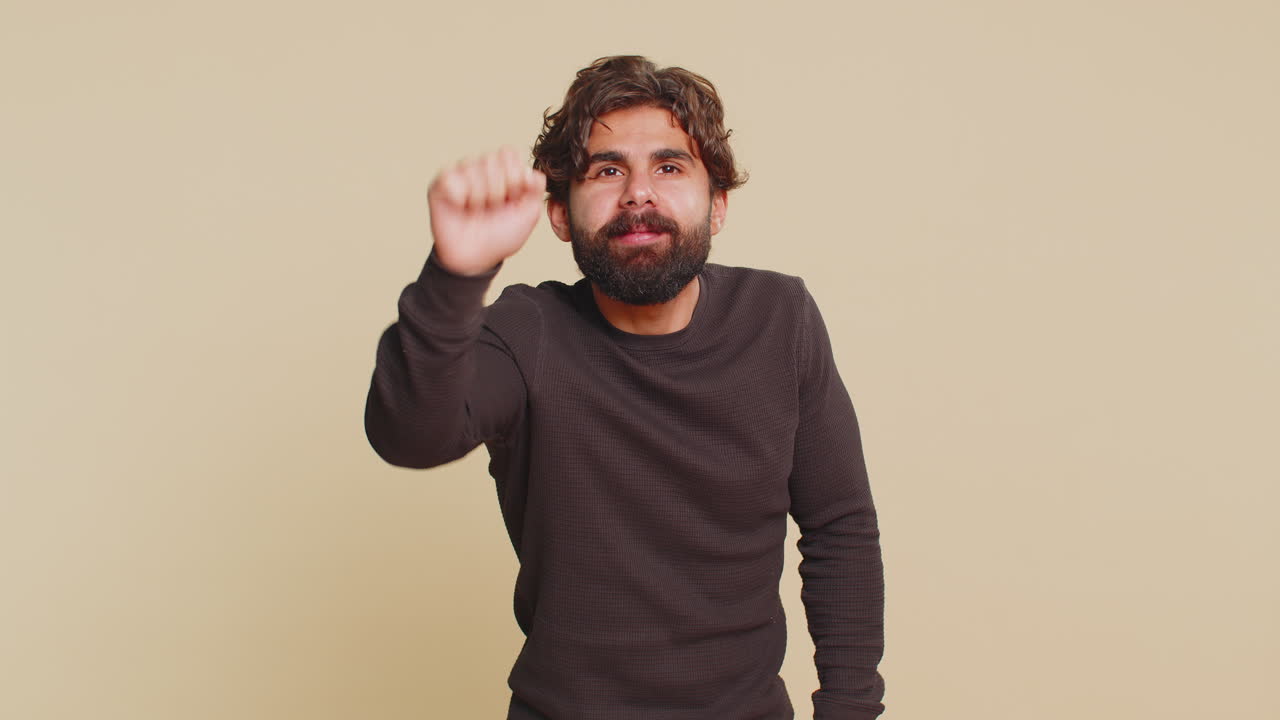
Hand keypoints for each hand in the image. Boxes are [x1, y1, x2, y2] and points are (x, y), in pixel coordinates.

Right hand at [427, 147, 545, 275]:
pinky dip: (460, 198)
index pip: (508, 153)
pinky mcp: (440, 184)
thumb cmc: (501, 236)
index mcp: (503, 171)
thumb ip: (536, 188)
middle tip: (493, 207)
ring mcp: (460, 174)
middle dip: (497, 189)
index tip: (512, 199)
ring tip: (476, 210)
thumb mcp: (528, 214)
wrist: (475, 258)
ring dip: (479, 197)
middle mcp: (481, 168)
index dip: (513, 177)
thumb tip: (532, 172)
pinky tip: (460, 208)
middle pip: (491, 159)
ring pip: (472, 168)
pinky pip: (451, 179)